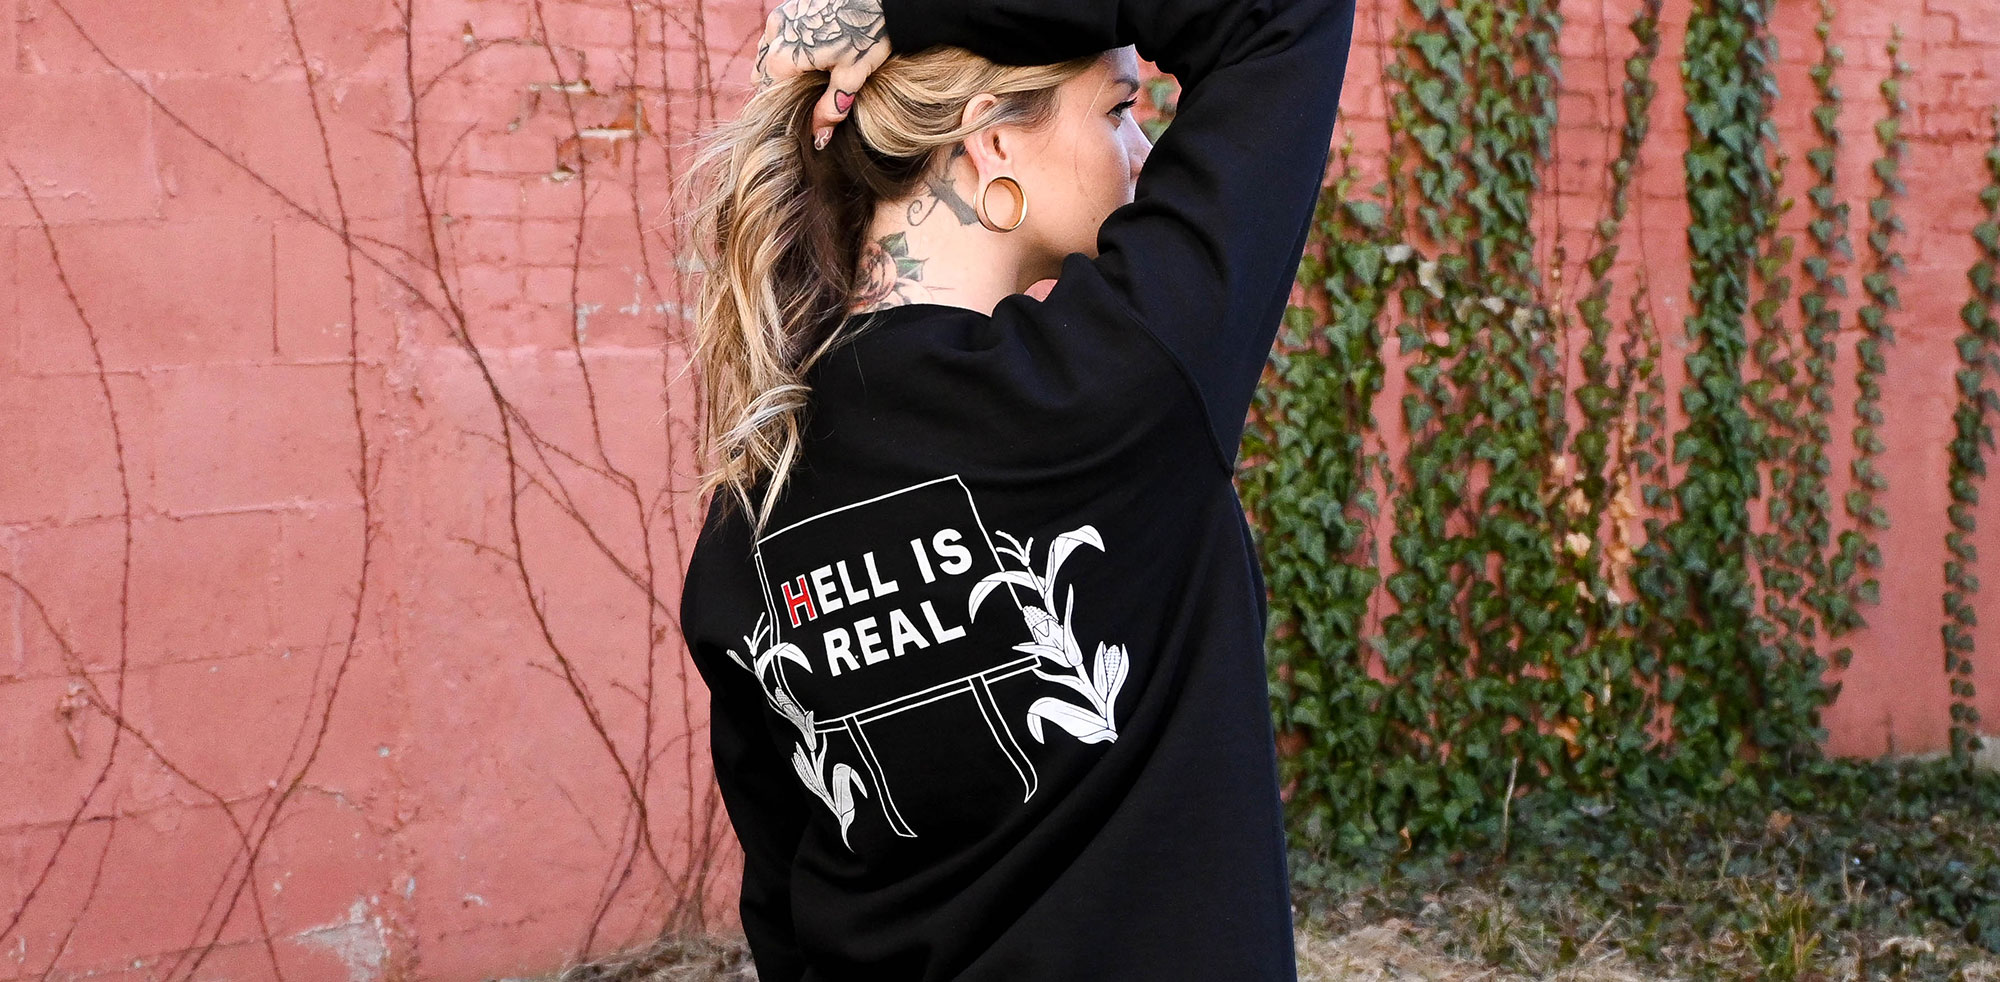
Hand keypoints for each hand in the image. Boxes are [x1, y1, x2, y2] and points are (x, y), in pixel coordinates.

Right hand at [753, 0, 892, 149]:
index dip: (779, 106)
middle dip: (778, 86)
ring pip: (767, 50)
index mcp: (784, 55)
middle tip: (804, 97)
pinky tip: (811, 53)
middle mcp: (775, 32)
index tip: (795, 116)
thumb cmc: (868, 34)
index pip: (766, 91)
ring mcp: (782, 15)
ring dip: (779, 65)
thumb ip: (830, 108)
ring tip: (808, 76)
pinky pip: (778, 32)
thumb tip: (818, 140)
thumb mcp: (852, 76)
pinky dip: (786, 46)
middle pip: (763, 70)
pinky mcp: (792, 5)